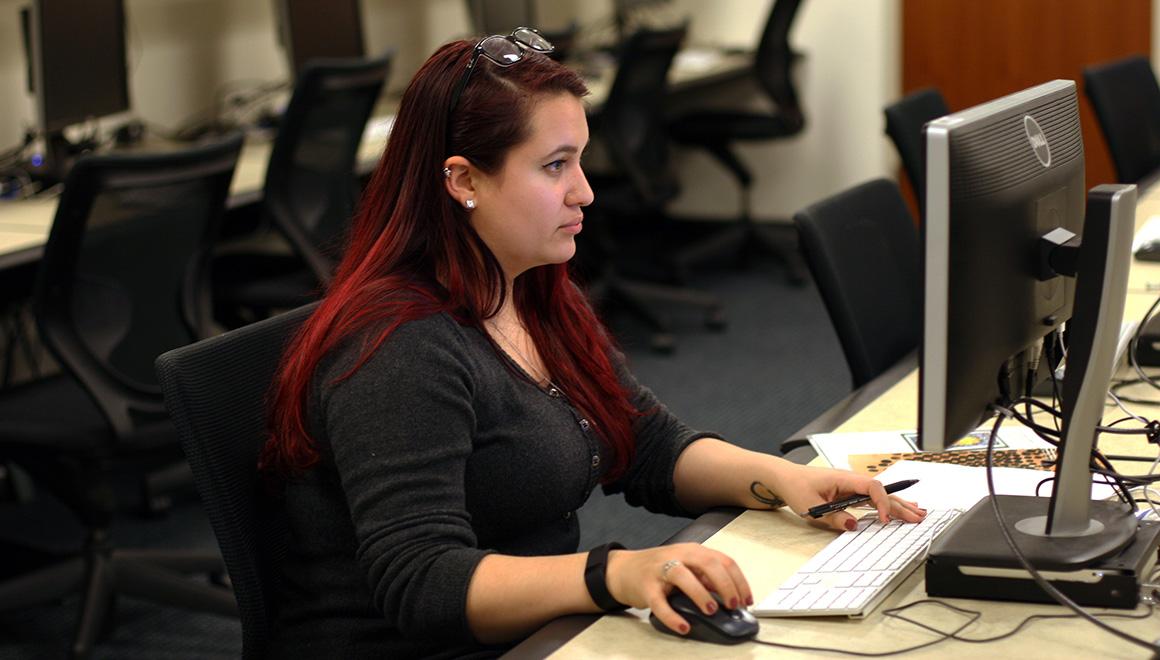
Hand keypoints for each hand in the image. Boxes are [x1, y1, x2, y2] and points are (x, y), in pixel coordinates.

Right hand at [604, 543, 750, 635]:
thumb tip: (731, 597)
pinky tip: (683, 626)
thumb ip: (707, 578)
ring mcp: (660, 569)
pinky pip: (659, 602)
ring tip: (711, 610)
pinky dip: (672, 616)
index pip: (723, 561)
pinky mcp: (645, 586)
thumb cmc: (659, 570)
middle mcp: (678, 555)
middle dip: (725, 584)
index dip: (738, 581)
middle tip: (733, 604)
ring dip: (700, 593)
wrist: (624, 570)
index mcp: (693, 551)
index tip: (746, 600)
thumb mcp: (687, 568)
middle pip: (707, 563)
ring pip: (682, 575)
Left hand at [773, 463, 925, 531]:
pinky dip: (888, 504)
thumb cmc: (796, 487)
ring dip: (899, 505)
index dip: (881, 503)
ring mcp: (852, 487)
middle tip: (918, 518)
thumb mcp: (811, 507)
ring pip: (881, 496)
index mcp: (844, 479)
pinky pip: (873, 499)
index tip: (883, 520)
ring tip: (919, 514)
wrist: (786, 478)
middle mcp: (852, 481)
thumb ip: (833, 517)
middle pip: (882, 492)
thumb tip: (853, 525)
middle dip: (900, 506)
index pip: (871, 487)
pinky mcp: (851, 493)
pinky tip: (902, 508)